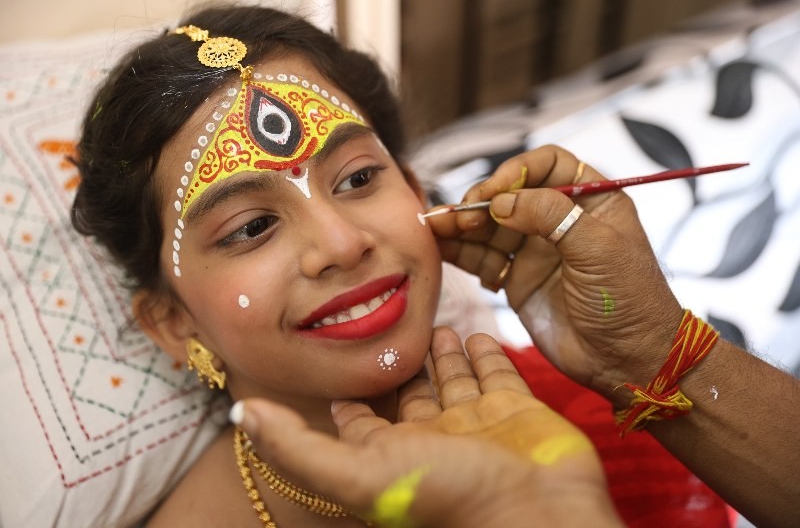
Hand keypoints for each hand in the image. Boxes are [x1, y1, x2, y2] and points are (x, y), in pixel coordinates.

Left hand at [234, 327, 619, 527]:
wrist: (538, 513)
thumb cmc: (445, 496)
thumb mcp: (356, 473)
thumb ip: (297, 447)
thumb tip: (242, 414)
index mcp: (392, 452)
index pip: (362, 418)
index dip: (349, 392)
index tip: (336, 354)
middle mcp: (433, 437)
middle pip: (409, 392)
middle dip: (399, 361)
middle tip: (390, 322)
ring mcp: (477, 424)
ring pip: (453, 379)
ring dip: (441, 352)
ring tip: (432, 320)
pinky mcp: (517, 412)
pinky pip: (497, 375)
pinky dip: (485, 354)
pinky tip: (474, 330)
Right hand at [429, 145, 683, 399]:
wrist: (626, 361)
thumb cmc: (627, 301)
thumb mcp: (598, 249)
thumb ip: (550, 216)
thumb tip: (501, 202)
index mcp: (591, 201)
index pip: (548, 165)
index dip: (517, 171)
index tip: (495, 192)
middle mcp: (560, 220)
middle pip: (510, 194)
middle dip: (481, 201)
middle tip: (462, 216)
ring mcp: (536, 250)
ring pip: (490, 226)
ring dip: (461, 224)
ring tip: (435, 226)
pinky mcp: (516, 279)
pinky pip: (482, 258)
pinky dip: (459, 251)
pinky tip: (439, 246)